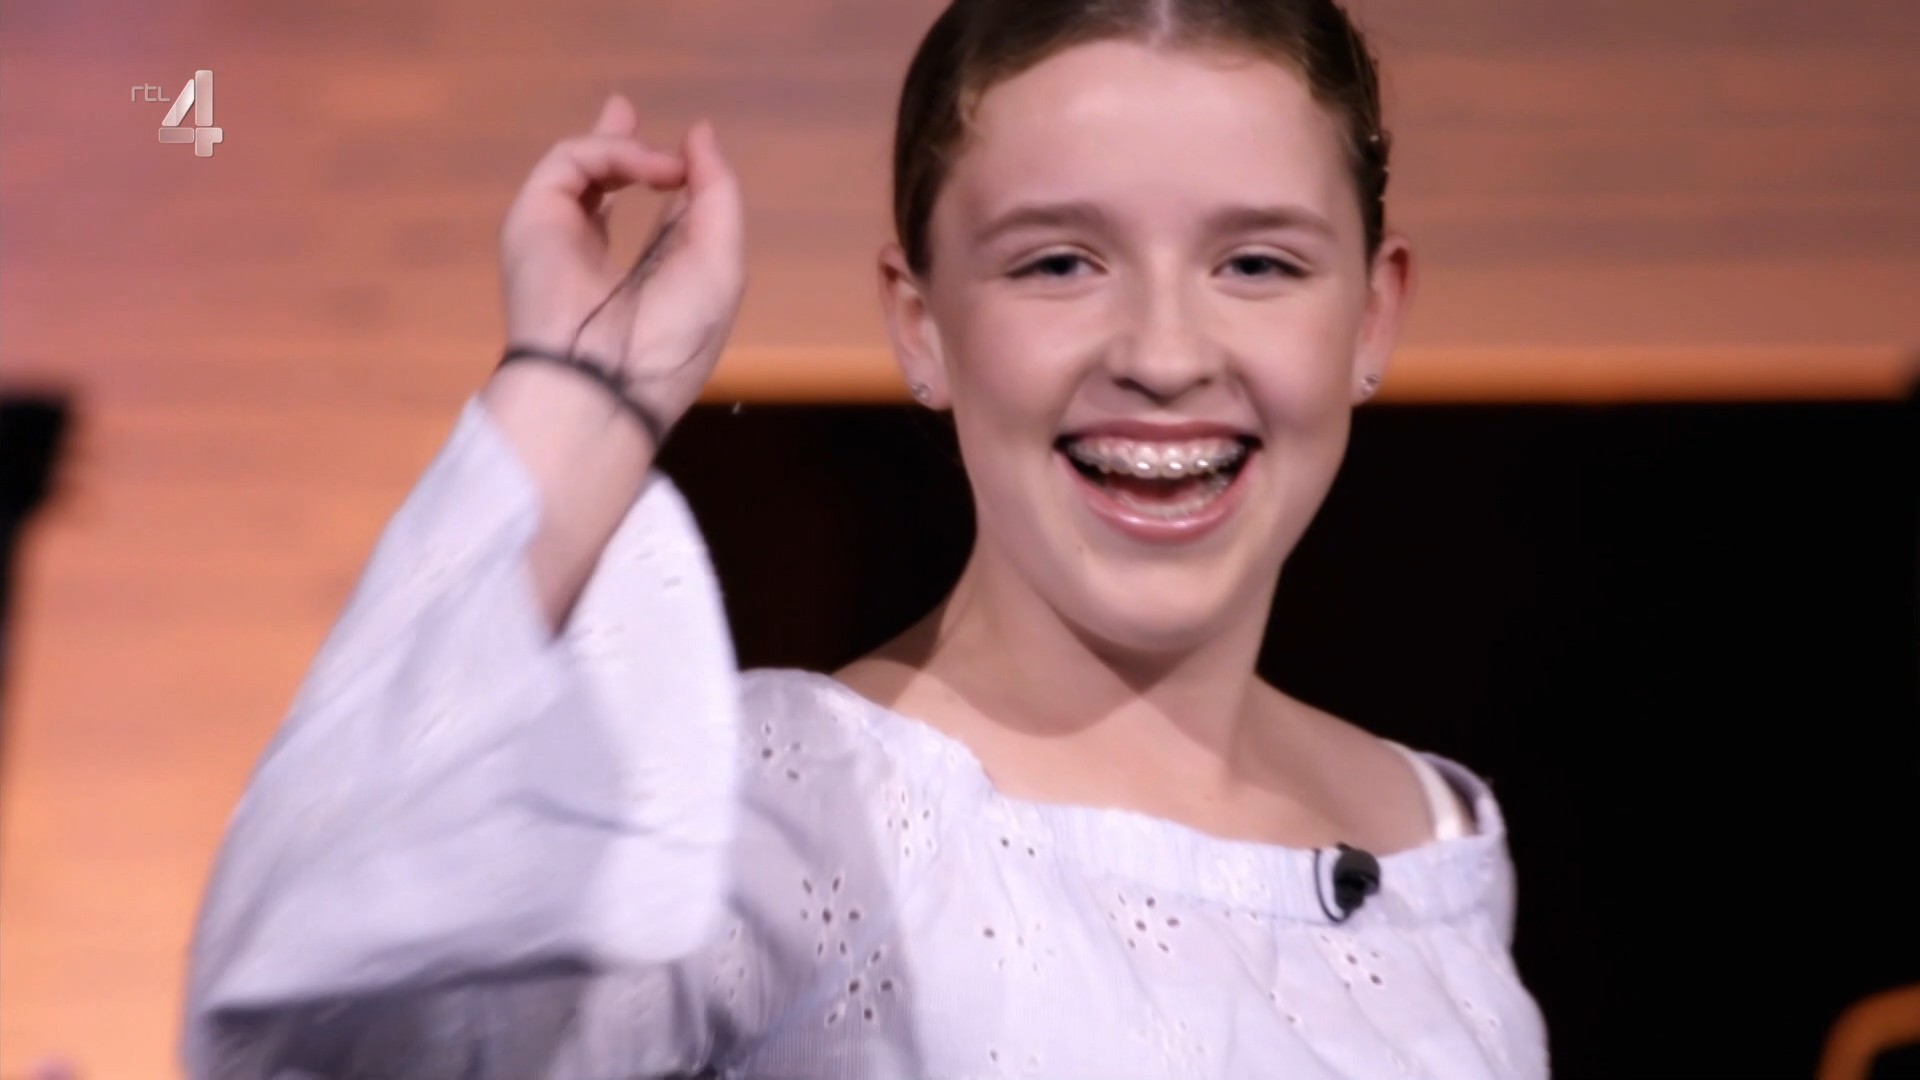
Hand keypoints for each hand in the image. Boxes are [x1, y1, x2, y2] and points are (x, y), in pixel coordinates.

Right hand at [498, 93, 745, 432]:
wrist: (607, 379)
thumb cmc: (673, 335)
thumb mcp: (720, 264)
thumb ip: (716, 196)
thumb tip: (700, 134)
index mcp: (645, 281)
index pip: (652, 218)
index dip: (662, 181)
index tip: (686, 154)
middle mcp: (596, 258)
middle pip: (600, 185)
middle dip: (615, 147)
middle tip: (622, 110)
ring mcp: (559, 236)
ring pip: (583, 168)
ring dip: (629, 151)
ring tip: (664, 166)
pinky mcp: (533, 217)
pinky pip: (568, 161)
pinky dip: (610, 153)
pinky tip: (647, 170)